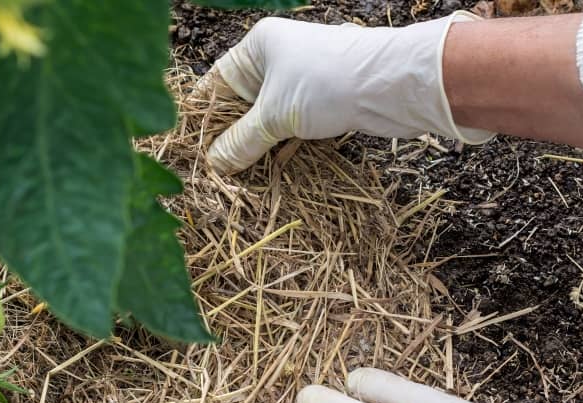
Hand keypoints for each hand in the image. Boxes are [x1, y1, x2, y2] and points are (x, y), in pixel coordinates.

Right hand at [203, 13, 493, 172]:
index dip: (201, 117)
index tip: (189, 148)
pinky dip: (278, 147)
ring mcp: (300, 81)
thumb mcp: (274, 116)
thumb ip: (240, 142)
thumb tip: (215, 163)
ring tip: (235, 176)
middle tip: (212, 170)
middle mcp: (276, 59)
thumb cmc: (328, 83)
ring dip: (253, 147)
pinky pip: (288, 128)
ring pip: (264, 119)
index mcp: (257, 47)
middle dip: (227, 137)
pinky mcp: (321, 102)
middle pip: (239, 104)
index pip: (214, 83)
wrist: (394, 85)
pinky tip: (267, 170)